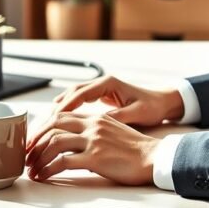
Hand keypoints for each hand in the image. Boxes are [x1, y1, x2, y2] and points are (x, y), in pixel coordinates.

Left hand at [25, 111, 159, 184]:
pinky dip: (49, 169)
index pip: (61, 117)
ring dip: (38, 157)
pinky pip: (63, 162)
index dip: (43, 128)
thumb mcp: (112, 130)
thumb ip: (93, 130)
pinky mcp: (96, 158)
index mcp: (95, 117)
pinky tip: (44, 175)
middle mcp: (92, 125)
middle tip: (27, 155)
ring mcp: (93, 140)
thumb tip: (74, 140)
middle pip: (53, 126)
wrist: (154, 158)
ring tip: (33, 169)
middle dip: (35, 141)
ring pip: (54, 143)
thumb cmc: (136, 149)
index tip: (34, 141)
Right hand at [51, 75, 183, 127]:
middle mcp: (102, 83)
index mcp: (109, 84)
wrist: (164, 102)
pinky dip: (68, 107)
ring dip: (60, 107)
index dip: (65, 107)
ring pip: (73, 95)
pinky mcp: (102, 95)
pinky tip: (58, 117)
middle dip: (57, 107)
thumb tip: (97, 124)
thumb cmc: (153, 107)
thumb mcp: (136, 114)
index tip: (53, 119)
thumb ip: (117, 117)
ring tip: (47, 122)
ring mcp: (101, 88)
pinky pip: (79, 99)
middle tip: (44, 123)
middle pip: (72, 92)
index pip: (80, 94)